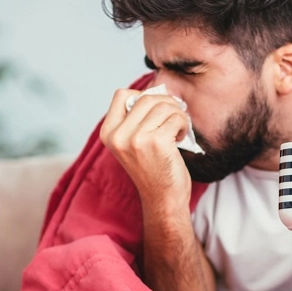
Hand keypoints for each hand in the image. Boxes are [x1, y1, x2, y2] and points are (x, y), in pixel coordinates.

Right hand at [100, 89, 192, 215]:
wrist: (163, 199)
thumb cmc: (152, 169)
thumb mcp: (132, 143)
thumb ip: (135, 119)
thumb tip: (156, 91)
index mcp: (108, 133)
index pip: (121, 94)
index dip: (142, 97)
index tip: (154, 111)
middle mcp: (118, 136)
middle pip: (146, 97)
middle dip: (166, 104)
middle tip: (173, 119)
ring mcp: (136, 139)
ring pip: (163, 106)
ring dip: (177, 115)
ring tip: (177, 130)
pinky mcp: (156, 142)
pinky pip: (176, 118)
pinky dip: (183, 125)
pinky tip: (181, 138)